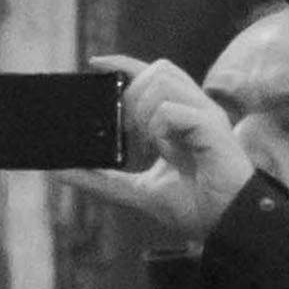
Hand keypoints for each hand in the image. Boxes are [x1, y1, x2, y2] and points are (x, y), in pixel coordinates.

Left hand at [73, 56, 259, 247]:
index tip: (94, 63)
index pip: (151, 73)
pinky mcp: (212, 126)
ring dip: (146, 112)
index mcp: (180, 116)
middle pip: (156, 70)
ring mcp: (205, 114)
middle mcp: (194, 108)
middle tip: (134, 133)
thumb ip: (103, 180)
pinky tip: (171, 153)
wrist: (228, 224)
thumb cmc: (194, 206)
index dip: (122, 63)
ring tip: (155, 145)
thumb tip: (61, 171)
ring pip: (161, 81)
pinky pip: (171, 109)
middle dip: (134, 96)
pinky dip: (160, 129)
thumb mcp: (138, 192)